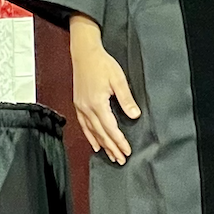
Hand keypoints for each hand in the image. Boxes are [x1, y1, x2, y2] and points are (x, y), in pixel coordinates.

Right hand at [69, 14, 140, 164]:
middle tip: (120, 159)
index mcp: (97, 103)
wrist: (85, 53)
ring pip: (92, 132)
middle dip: (112, 148)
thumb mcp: (119, 80)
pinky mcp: (78, 104)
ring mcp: (81, 107)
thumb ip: (126, 99)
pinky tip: (95, 143)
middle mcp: (87, 108)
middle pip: (101, 134)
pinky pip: (84, 125)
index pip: (110, 128)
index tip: (127, 151)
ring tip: (110, 156)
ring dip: (102, 145)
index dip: (119, 141)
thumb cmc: (102, 64)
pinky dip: (90, 136)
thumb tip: (134, 115)